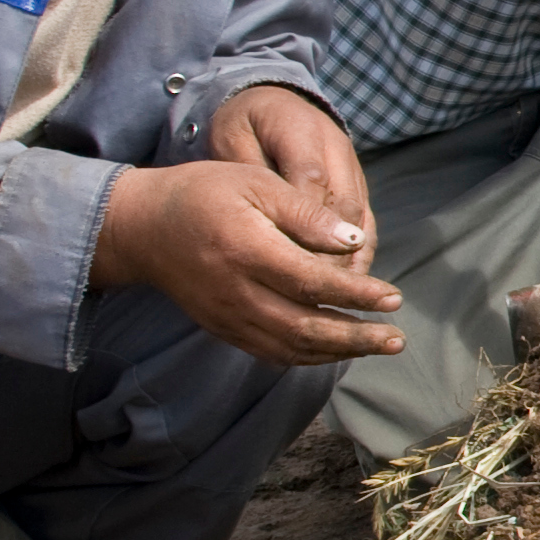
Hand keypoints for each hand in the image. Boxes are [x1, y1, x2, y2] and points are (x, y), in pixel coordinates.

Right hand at [92, 155, 404, 367]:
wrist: (141, 226)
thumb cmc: (204, 193)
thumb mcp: (257, 183)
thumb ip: (306, 213)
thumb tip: (355, 242)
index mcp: (246, 250)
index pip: (311, 283)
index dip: (356, 295)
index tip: (394, 298)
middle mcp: (234, 292)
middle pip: (304, 328)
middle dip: (357, 338)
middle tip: (398, 340)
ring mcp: (225, 316)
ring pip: (289, 348)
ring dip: (338, 352)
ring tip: (378, 345)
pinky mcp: (221, 328)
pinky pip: (269, 352)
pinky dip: (307, 356)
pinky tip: (337, 349)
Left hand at [207, 85, 376, 276]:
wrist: (273, 98)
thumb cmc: (245, 123)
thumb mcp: (233, 138)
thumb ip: (248, 174)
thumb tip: (263, 217)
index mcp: (301, 132)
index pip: (310, 183)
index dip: (306, 228)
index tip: (294, 266)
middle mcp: (336, 150)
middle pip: (344, 207)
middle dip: (334, 254)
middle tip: (318, 295)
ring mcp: (352, 167)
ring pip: (361, 218)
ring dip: (353, 260)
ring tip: (339, 298)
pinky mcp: (358, 183)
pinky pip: (367, 222)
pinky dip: (360, 254)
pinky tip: (348, 285)